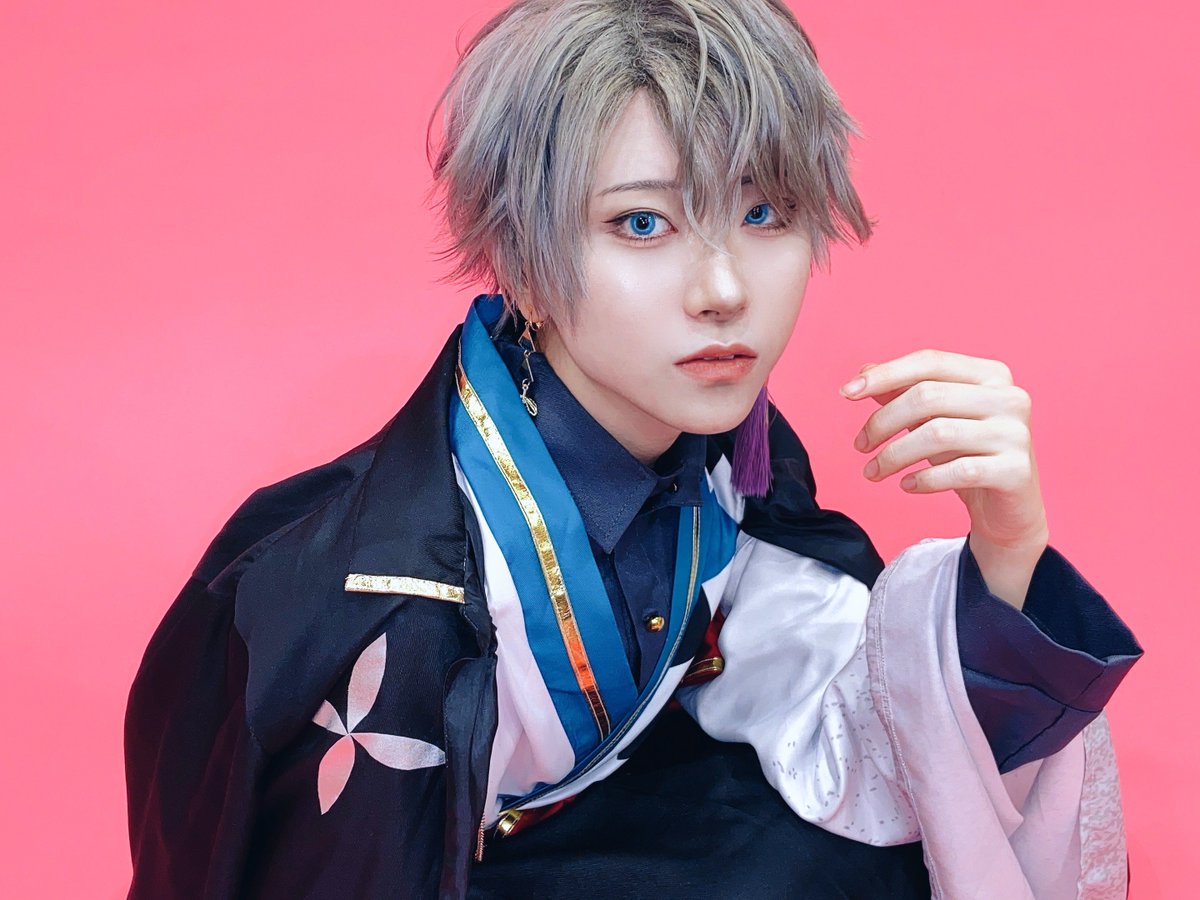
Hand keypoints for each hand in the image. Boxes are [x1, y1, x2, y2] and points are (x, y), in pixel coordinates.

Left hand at [839, 349, 1048, 573]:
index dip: (885, 374)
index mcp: (991, 374)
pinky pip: (958, 471)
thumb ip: (902, 392)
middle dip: (883, 422)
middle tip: (860, 446)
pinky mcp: (1017, 471)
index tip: (846, 392)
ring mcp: (1016, 434)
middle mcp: (1010, 398)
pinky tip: (906, 485)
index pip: (929, 362)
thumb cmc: (966, 455)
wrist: (1008, 509)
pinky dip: (923, 479)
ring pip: (938, 434)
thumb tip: (864, 372)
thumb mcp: (932, 420)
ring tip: (873, 472)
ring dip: (894, 455)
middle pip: (928, 396)